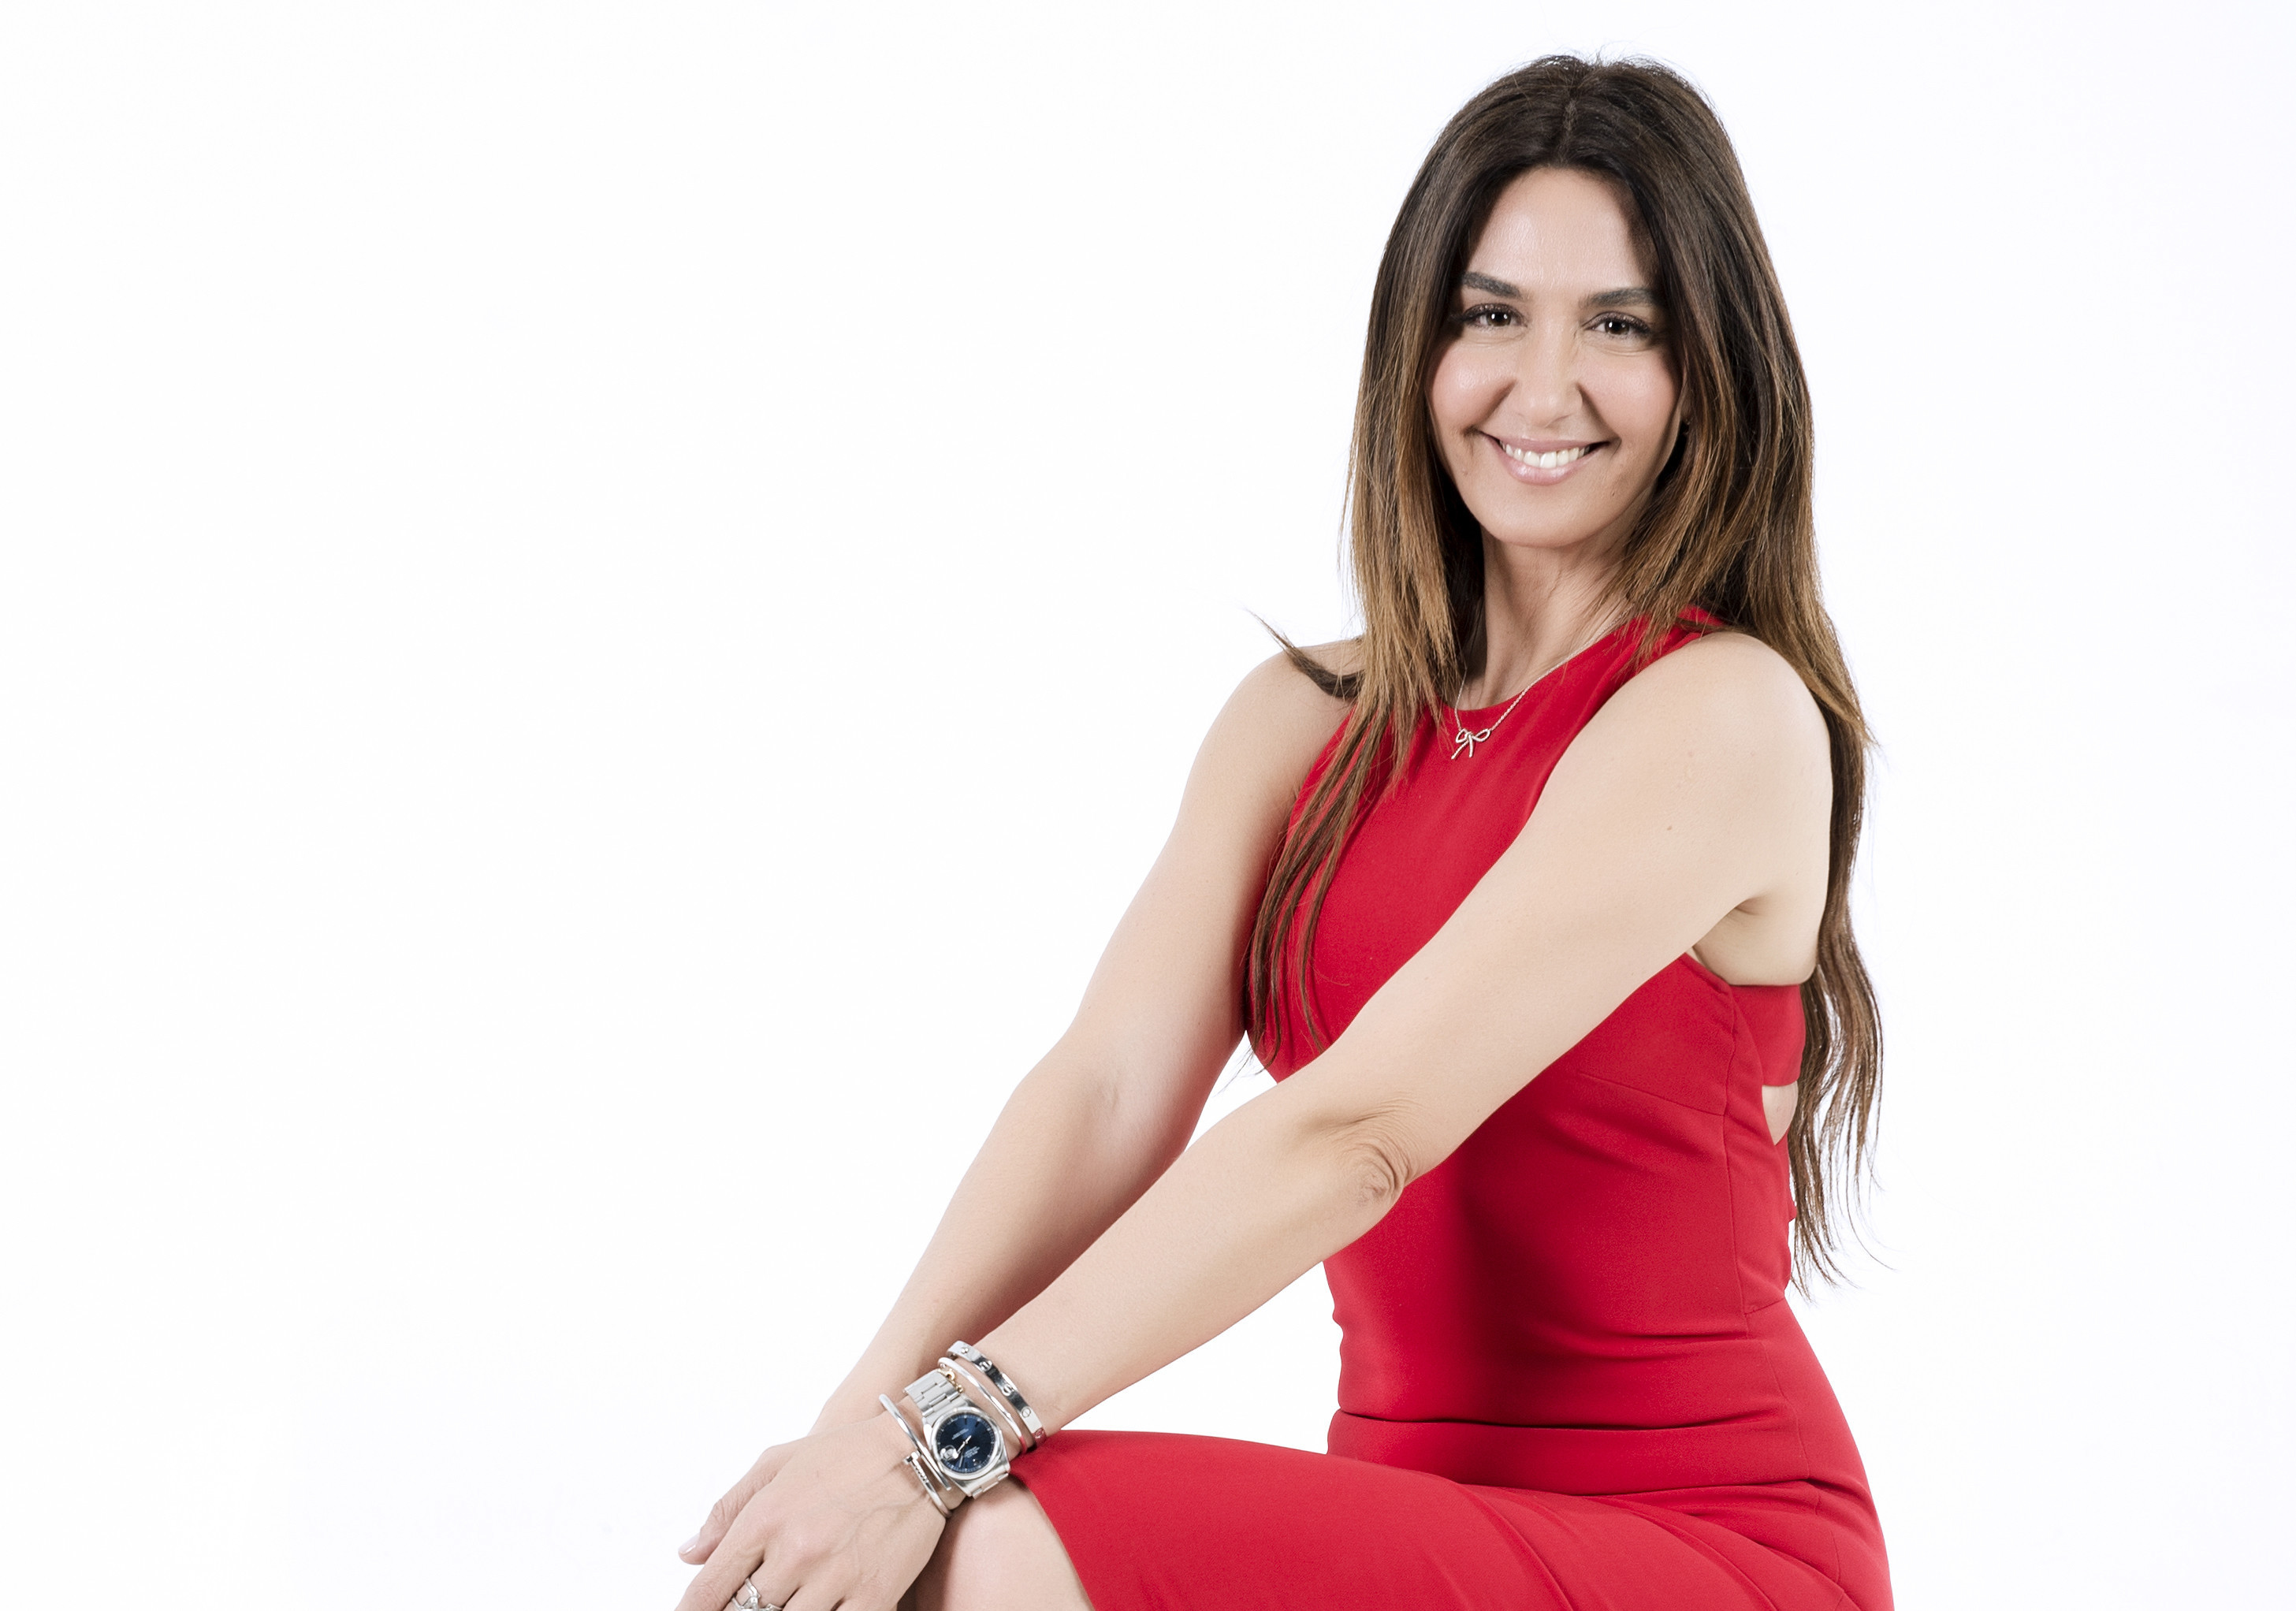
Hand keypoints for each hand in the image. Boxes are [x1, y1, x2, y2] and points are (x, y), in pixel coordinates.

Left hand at [672, 1413, 945, 1610]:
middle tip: (745, 1607)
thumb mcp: (778, 1462)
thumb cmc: (848, 1453)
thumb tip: (688, 1553)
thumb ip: (728, 1508)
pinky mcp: (874, 1595)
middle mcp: (795, 1552)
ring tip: (784, 1603)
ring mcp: (835, 1577)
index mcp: (765, 1518)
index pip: (710, 1588)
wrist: (924, 1449)